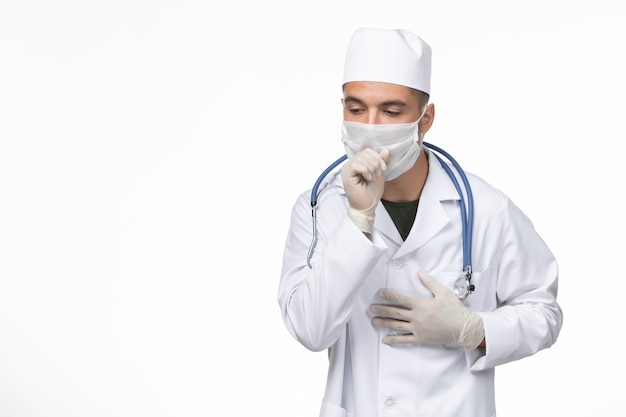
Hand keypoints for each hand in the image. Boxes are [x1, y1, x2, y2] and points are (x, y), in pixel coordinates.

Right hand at [341, 148, 389, 233]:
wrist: (366, 207)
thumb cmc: (371, 193)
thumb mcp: (380, 174)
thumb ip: (382, 162)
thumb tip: (385, 150)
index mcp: (357, 163)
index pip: (368, 151)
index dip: (378, 158)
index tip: (382, 170)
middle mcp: (350, 164)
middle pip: (365, 152)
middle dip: (376, 163)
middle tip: (377, 176)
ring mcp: (347, 169)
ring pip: (362, 158)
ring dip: (372, 168)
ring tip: (372, 179)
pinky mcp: (347, 176)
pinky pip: (357, 165)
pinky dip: (366, 171)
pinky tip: (368, 179)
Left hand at [369, 270, 483, 349]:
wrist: (465, 328)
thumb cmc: (455, 309)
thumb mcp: (443, 292)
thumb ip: (429, 282)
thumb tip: (419, 272)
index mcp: (421, 305)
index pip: (400, 299)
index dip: (388, 295)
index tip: (379, 293)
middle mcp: (417, 318)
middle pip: (395, 313)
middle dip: (381, 309)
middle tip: (370, 308)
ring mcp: (418, 329)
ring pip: (397, 326)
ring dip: (384, 323)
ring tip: (374, 321)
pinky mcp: (421, 338)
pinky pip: (405, 340)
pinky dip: (394, 339)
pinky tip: (385, 339)